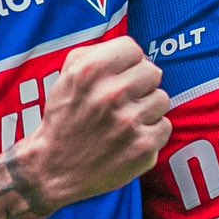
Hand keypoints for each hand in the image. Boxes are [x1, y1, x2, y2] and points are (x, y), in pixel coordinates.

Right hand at [12, 37, 170, 209]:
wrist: (54, 169)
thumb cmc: (64, 119)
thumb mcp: (66, 78)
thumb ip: (94, 54)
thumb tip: (129, 51)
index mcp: (90, 71)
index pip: (133, 49)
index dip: (128, 62)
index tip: (121, 76)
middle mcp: (111, 93)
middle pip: (153, 72)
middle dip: (140, 85)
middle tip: (125, 100)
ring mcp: (129, 121)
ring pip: (162, 99)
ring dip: (147, 109)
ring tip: (126, 121)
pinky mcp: (143, 146)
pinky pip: (164, 126)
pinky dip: (151, 133)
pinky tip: (131, 138)